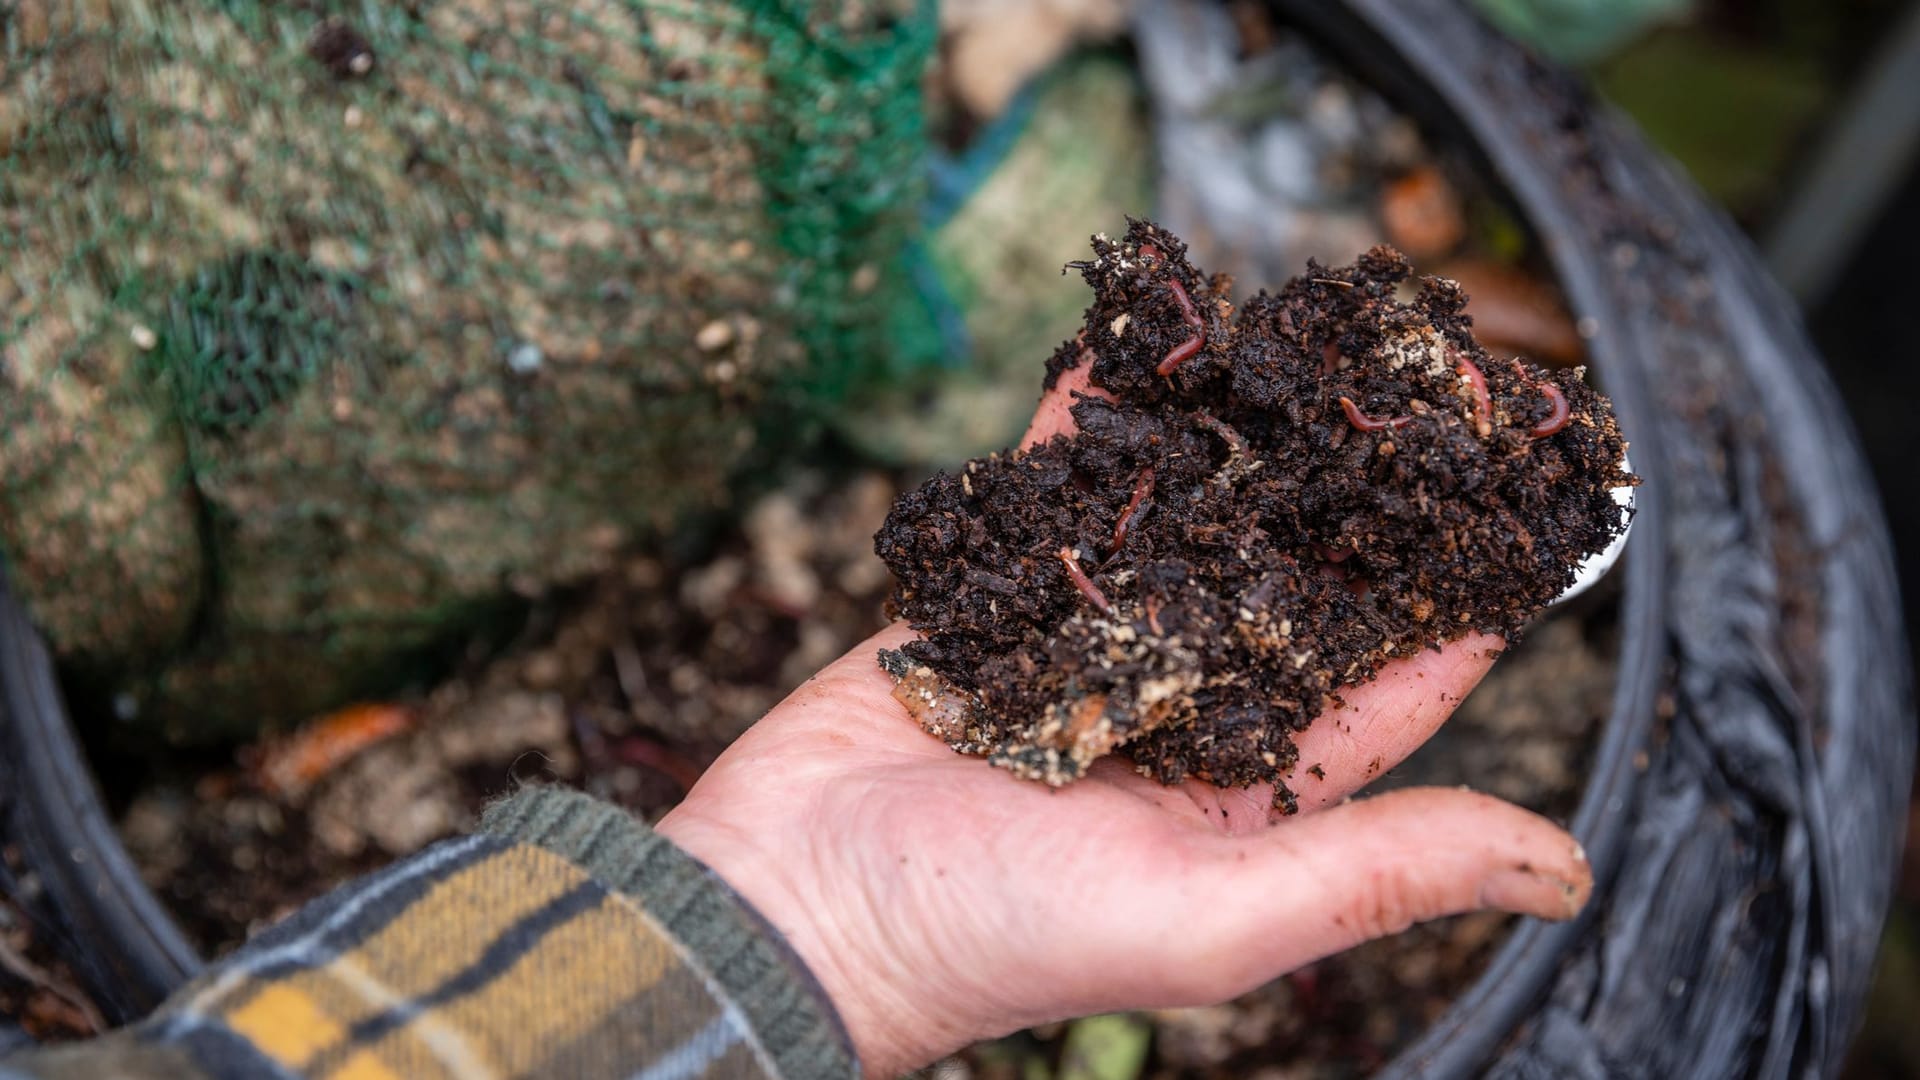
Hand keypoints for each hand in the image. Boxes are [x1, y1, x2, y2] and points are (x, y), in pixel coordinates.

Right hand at [656, 365, 1591, 1075]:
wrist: (793, 897)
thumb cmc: (995, 935)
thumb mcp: (1212, 918)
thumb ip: (1376, 872)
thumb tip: (1565, 871)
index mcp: (1247, 797)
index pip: (1384, 690)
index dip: (1456, 609)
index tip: (1520, 516)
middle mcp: (1178, 714)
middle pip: (1289, 588)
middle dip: (1350, 501)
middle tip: (1416, 395)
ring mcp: (1084, 647)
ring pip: (1180, 527)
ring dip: (1233, 447)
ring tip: (1299, 350)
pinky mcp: (994, 597)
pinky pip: (1060, 499)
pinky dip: (1092, 429)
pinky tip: (1137, 356)